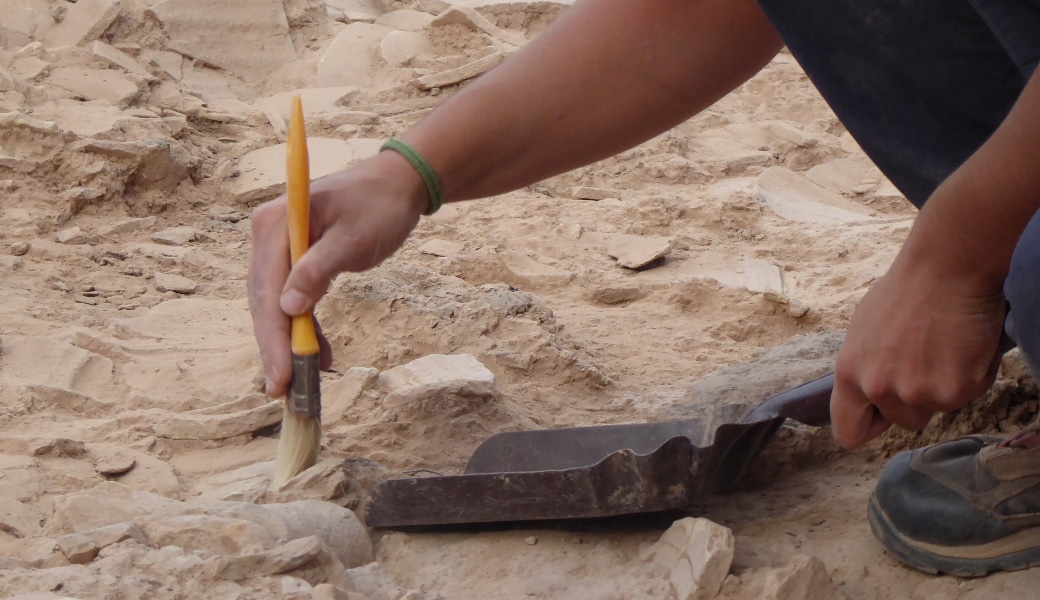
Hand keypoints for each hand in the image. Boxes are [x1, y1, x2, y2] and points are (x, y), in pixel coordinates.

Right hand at [248, 151, 428, 396]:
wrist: (398, 184)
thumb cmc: (379, 205)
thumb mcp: (354, 239)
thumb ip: (319, 270)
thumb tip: (287, 307)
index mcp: (275, 224)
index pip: (266, 289)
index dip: (273, 337)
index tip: (281, 375)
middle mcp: (268, 235)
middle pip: (264, 301)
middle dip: (275, 347)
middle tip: (284, 390)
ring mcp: (279, 247)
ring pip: (276, 305)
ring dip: (289, 343)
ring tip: (301, 383)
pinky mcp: (295, 259)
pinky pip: (294, 299)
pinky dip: (305, 328)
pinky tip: (320, 356)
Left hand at [830, 250, 1006, 448]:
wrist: (946, 269)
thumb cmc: (904, 292)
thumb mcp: (863, 332)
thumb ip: (864, 368)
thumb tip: (869, 393)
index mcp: (850, 375)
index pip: (848, 432)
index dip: (868, 427)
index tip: (881, 418)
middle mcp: (879, 389)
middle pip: (901, 421)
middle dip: (914, 400)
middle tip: (925, 362)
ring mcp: (918, 393)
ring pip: (935, 410)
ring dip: (942, 389)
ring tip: (943, 349)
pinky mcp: (954, 391)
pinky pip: (965, 397)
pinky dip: (969, 377)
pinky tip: (963, 346)